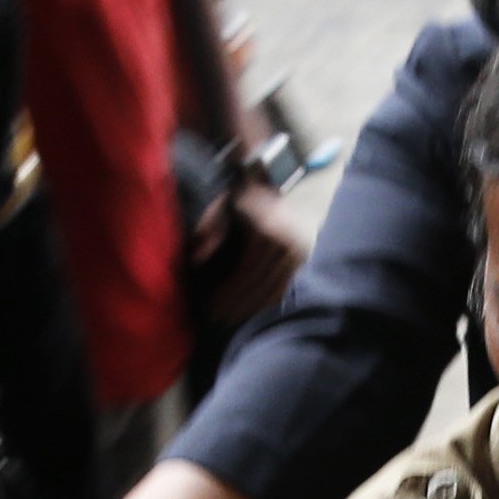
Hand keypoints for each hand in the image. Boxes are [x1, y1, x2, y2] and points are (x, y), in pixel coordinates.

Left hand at [200, 177, 307, 331]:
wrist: (293, 179)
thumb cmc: (252, 189)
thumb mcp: (228, 203)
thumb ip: (211, 229)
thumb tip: (195, 261)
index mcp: (269, 233)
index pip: (245, 275)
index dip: (226, 294)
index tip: (207, 306)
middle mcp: (288, 247)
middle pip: (259, 288)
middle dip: (236, 306)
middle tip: (215, 320)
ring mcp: (300, 255)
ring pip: (273, 291)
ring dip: (251, 307)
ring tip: (229, 318)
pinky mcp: (303, 259)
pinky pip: (283, 287)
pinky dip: (266, 301)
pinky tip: (250, 308)